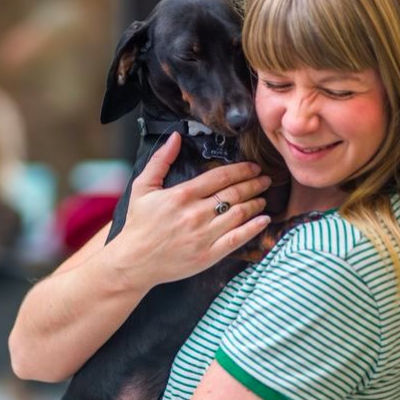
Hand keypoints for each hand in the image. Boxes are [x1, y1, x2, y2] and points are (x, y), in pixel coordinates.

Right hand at [109, 133, 272, 289]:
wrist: (133, 262)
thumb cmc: (138, 224)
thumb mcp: (142, 187)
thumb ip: (160, 161)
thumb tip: (175, 137)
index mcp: (182, 195)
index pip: (220, 177)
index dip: (241, 170)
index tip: (253, 167)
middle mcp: (195, 214)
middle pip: (234, 194)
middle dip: (254, 184)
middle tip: (265, 179)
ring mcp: (203, 236)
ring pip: (239, 214)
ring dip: (255, 204)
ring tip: (263, 198)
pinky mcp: (208, 255)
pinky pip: (237, 239)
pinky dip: (254, 228)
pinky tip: (264, 220)